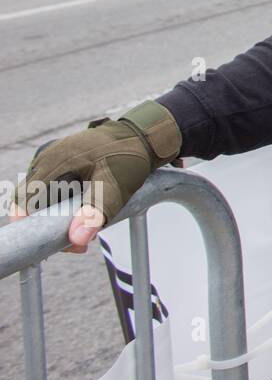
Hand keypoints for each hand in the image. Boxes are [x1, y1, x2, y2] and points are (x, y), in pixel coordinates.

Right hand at [8, 102, 180, 253]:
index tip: (49, 242)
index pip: (24, 200)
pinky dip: (63, 206)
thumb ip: (96, 211)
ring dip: (57, 217)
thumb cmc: (128, 157)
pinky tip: (84, 214)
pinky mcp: (59, 165)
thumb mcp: (115, 186)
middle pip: (31, 202)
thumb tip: (77, 239)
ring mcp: (51, 161)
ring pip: (40, 198)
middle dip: (49, 225)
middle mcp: (46, 160)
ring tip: (85, 228)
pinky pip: (51, 190)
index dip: (29, 224)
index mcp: (54, 163)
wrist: (140, 137)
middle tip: (77, 243)